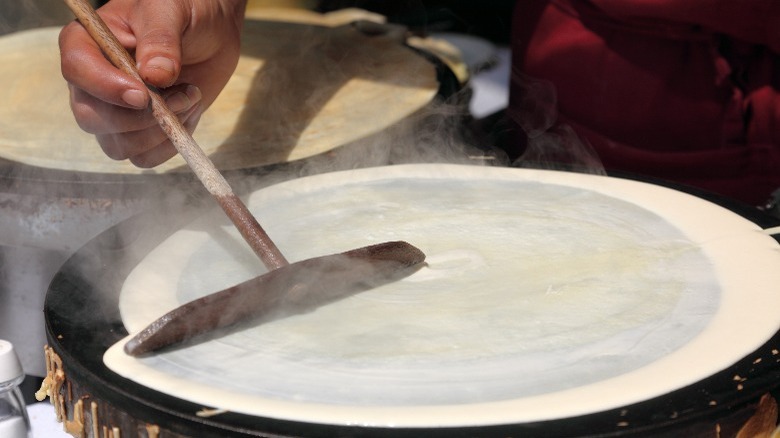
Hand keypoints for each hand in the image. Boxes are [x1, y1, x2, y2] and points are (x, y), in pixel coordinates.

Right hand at [59, 0, 246, 167]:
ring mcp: (115, 112)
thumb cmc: (183, 11)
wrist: (210, 32)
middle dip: (141, 117)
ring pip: (119, 146)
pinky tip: (188, 114)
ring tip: (190, 96)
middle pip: (92, 119)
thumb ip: (161, 40)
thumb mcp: (170, 11)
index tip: (143, 94)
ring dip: (161, 131)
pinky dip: (171, 144)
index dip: (106, 88)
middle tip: (183, 94)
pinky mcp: (141, 133)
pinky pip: (145, 158)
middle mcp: (93, 83)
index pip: (77, 71)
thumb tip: (154, 76)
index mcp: (88, 43)